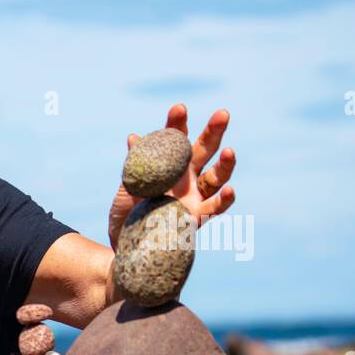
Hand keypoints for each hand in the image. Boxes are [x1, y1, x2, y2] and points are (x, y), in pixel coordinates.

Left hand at [108, 103, 236, 248]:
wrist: (124, 247)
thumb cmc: (126, 215)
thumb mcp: (127, 187)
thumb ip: (136, 165)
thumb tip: (134, 139)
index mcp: (169, 166)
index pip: (176, 140)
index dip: (178, 124)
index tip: (179, 108)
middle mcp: (187, 178)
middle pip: (205, 151)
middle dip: (214, 131)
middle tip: (222, 114)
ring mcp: (195, 197)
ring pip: (217, 176)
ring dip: (226, 163)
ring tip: (229, 151)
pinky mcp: (198, 219)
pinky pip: (216, 208)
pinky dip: (225, 199)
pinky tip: (230, 189)